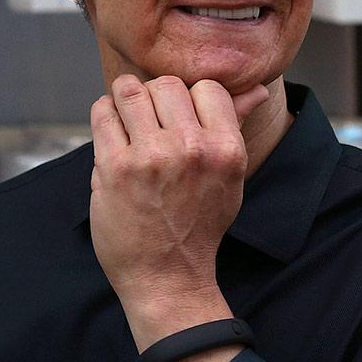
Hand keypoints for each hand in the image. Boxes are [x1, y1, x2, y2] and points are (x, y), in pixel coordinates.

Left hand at [89, 75, 267, 311]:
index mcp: (226, 149)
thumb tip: (258, 90)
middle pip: (167, 84)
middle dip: (156, 96)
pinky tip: (112, 131)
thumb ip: (235, 126)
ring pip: (131, 90)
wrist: (168, 277)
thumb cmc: (200, 224)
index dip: (191, 96)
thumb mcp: (230, 177)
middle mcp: (191, 148)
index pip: (208, 86)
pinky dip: (105, 114)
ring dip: (126, 98)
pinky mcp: (114, 167)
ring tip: (127, 116)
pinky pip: (103, 113)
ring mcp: (151, 157)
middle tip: (151, 118)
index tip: (180, 114)